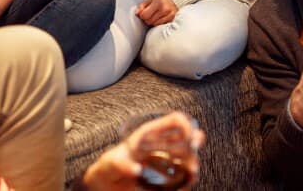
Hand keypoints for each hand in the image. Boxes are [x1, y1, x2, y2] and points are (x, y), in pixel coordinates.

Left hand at [82, 112, 203, 190]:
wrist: (107, 183)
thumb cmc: (109, 167)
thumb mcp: (111, 163)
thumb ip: (121, 164)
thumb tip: (137, 169)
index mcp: (149, 134)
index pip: (175, 120)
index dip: (187, 124)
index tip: (191, 137)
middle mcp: (160, 145)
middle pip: (187, 137)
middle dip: (195, 146)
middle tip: (194, 161)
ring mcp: (164, 160)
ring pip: (187, 156)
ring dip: (193, 163)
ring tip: (191, 174)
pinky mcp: (165, 176)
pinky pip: (182, 175)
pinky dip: (187, 178)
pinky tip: (186, 183)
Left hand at [136, 0, 177, 25]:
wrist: (173, 1)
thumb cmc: (158, 1)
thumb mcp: (149, 0)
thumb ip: (141, 6)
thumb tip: (137, 14)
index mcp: (158, 1)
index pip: (144, 15)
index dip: (142, 15)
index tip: (145, 13)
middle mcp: (165, 8)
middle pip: (149, 21)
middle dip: (148, 19)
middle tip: (151, 14)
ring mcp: (170, 15)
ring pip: (155, 24)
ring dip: (153, 22)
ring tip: (156, 16)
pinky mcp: (173, 20)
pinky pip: (161, 26)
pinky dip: (159, 23)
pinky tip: (160, 19)